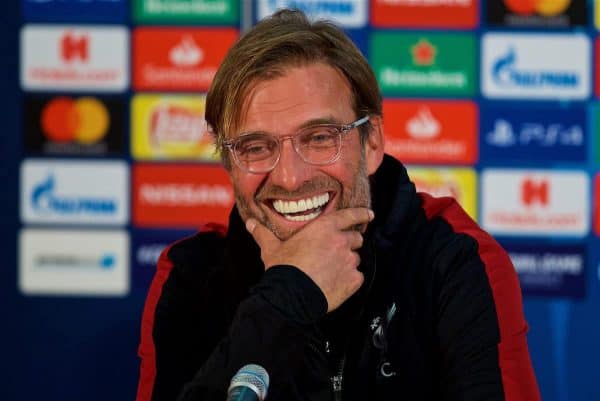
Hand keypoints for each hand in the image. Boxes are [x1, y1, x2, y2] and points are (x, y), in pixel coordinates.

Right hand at [245, 208, 373, 311]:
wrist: (291, 297)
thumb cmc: (283, 269)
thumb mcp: (272, 248)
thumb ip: (264, 234)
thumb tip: (250, 223)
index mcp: (325, 228)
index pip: (350, 215)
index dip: (361, 214)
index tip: (369, 215)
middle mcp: (341, 241)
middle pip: (356, 238)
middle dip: (349, 243)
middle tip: (336, 252)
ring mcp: (349, 261)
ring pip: (355, 259)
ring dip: (348, 262)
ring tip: (332, 271)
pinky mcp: (354, 280)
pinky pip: (357, 277)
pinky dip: (350, 280)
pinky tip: (336, 284)